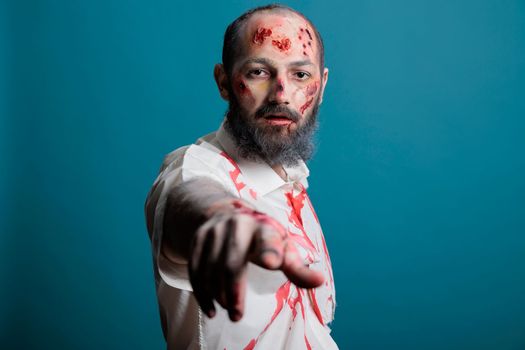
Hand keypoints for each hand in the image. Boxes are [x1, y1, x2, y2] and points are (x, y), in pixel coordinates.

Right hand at [188, 203, 323, 321]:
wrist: (225, 212)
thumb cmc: (261, 236)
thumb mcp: (282, 247)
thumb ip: (297, 267)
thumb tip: (320, 282)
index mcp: (264, 226)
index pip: (268, 239)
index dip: (270, 250)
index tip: (272, 263)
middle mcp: (237, 225)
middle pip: (232, 262)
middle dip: (234, 292)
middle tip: (238, 316)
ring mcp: (214, 231)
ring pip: (211, 268)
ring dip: (218, 295)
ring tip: (230, 312)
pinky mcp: (197, 239)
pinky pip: (195, 269)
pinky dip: (201, 292)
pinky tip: (211, 309)